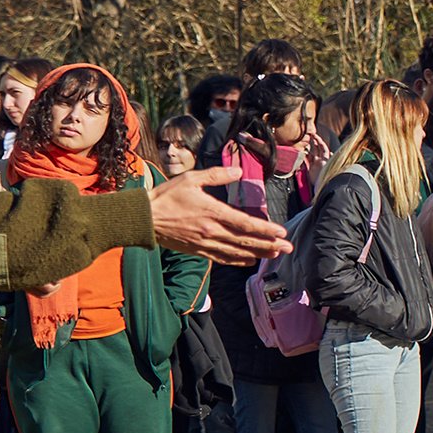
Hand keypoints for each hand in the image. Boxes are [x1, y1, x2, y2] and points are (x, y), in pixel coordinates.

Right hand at [149, 164, 289, 265]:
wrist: (144, 218)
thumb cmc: (167, 196)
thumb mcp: (191, 178)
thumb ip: (216, 175)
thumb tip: (238, 171)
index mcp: (212, 212)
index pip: (245, 224)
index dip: (265, 230)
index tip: (281, 232)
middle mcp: (211, 231)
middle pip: (246, 241)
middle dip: (269, 245)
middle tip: (288, 248)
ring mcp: (205, 243)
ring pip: (237, 252)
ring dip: (258, 254)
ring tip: (275, 255)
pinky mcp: (198, 251)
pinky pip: (222, 258)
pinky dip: (238, 261)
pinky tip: (249, 261)